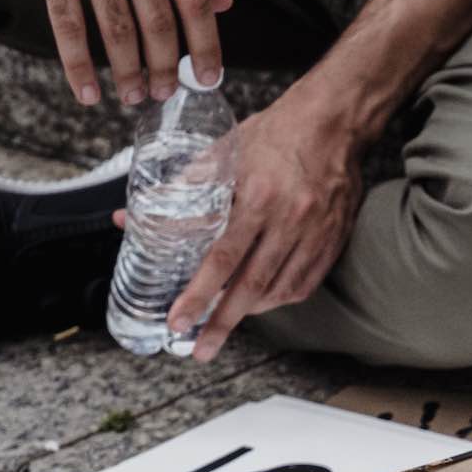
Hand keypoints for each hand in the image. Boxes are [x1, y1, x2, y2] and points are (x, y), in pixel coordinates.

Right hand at [0, 0, 229, 105]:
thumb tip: (221, 3)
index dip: (206, 45)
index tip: (210, 77)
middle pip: (158, 20)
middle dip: (167, 67)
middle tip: (167, 94)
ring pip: (116, 26)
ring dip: (128, 72)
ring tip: (135, 97)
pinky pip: (67, 22)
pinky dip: (78, 64)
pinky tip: (89, 91)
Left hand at [166, 85, 368, 361]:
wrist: (335, 123)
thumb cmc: (276, 133)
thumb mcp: (224, 152)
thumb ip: (184, 188)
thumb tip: (137, 216)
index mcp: (259, 196)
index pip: (222, 258)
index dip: (198, 294)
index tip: (179, 320)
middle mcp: (290, 220)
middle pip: (250, 287)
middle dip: (220, 323)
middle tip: (200, 349)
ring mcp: (315, 234)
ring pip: (278, 290)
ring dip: (247, 313)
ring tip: (223, 324)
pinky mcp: (332, 241)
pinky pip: (304, 285)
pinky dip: (278, 300)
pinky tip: (259, 303)